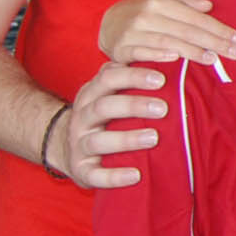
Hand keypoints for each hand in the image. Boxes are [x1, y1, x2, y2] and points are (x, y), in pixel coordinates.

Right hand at [58, 61, 167, 189]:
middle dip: (133, 105)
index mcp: (91, 94)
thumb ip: (128, 79)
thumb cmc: (102, 118)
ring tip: (154, 137)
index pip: (108, 78)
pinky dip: (115, 176)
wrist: (67, 149)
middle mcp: (82, 117)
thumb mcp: (108, 95)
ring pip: (99, 141)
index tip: (162, 78)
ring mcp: (79, 144)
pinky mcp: (81, 170)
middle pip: (104, 106)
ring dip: (127, 139)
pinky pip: (95, 175)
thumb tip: (169, 59)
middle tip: (163, 108)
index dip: (134, 76)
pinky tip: (136, 175)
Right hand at [97, 0, 235, 65]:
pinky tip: (177, 60)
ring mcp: (133, 32)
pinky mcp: (121, 49)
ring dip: (192, 51)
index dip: (219, 28)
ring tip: (214, 59)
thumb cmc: (144, 10)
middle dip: (214, 42)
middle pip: (186, 30)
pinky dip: (159, 56)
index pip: (196, 16)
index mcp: (160, 0)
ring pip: (168, 42)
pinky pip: (143, 53)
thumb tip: (207, 5)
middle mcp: (147, 15)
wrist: (109, 24)